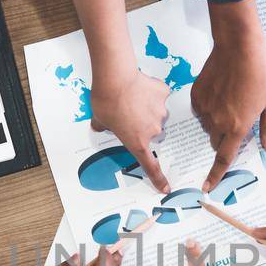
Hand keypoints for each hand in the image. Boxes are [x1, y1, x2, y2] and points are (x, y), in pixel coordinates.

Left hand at [90, 63, 170, 191]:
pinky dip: (153, 92)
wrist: (114, 78)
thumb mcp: (99, 119)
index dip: (159, 179)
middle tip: (130, 114)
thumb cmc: (106, 101)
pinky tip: (142, 86)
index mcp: (137, 141)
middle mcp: (153, 130)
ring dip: (149, 108)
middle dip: (145, 125)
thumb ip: (103, 127)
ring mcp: (161, 111)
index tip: (166, 187)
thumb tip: (101, 127)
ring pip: (158, 113)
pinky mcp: (164, 93)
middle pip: (154, 132)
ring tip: (134, 97)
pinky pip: (161, 94)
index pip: (151, 166)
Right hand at [193, 1, 265, 190]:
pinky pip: (200, 109)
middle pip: (217, 142)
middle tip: (238, 118)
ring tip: (232, 98)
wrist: (238, 46)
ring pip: (208, 125)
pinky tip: (221, 91)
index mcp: (238, 127)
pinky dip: (209, 107)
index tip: (207, 188)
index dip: (215, 176)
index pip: (224, 159)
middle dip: (226, 138)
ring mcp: (205, 108)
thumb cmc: (260, 73)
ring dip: (218, 121)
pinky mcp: (196, 95)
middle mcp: (218, 121)